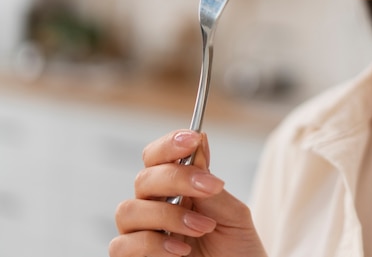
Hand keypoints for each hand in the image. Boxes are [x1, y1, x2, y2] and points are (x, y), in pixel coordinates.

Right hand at [109, 130, 266, 256]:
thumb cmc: (236, 251)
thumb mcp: (234, 215)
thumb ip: (212, 186)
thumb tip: (199, 141)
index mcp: (176, 190)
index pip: (157, 158)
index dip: (170, 144)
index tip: (193, 138)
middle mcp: (153, 208)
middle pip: (144, 179)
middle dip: (177, 178)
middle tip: (211, 187)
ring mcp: (141, 234)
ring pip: (128, 210)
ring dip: (168, 215)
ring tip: (203, 228)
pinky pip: (123, 245)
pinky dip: (153, 244)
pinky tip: (182, 250)